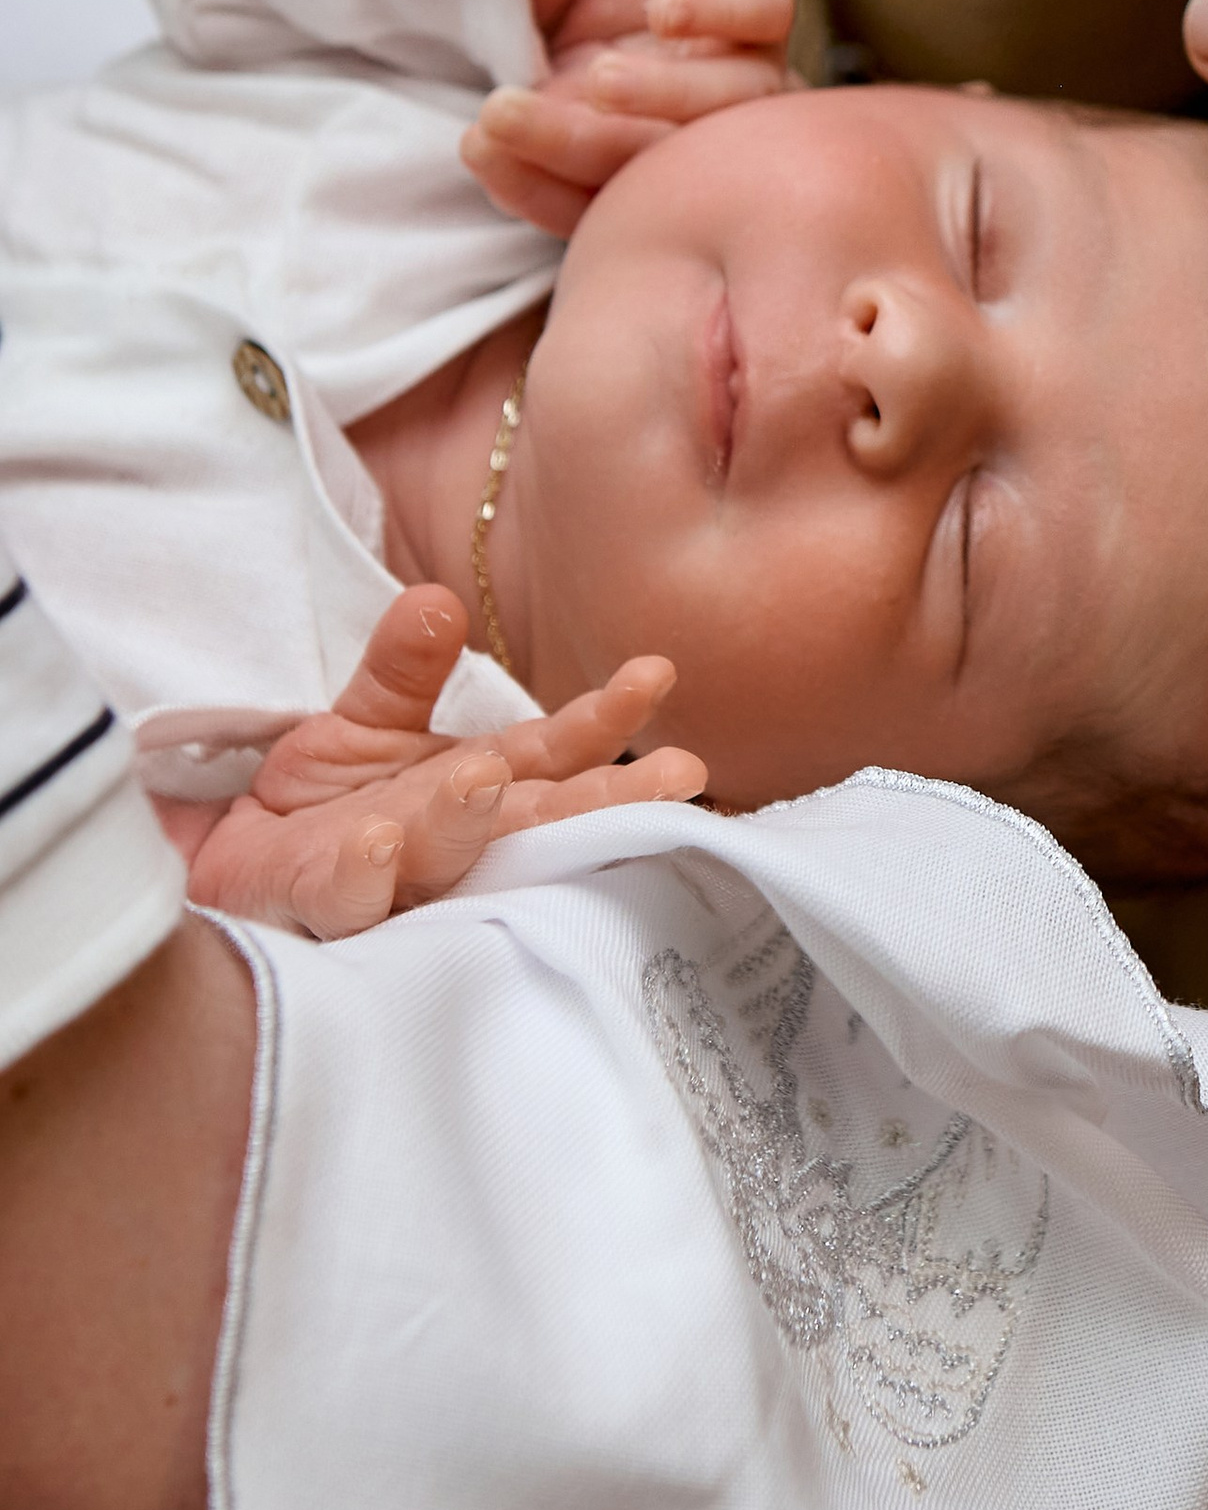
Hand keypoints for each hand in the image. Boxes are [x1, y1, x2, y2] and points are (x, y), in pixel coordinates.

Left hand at [168, 588, 705, 939]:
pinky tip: (374, 842)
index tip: (655, 674)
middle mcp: (450, 843)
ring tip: (483, 777)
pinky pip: (341, 896)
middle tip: (677, 776)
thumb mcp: (365, 720)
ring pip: (442, 859)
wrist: (228, 868)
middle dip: (598, 799)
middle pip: (532, 821)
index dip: (604, 719)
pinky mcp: (317, 909)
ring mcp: (391, 883)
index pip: (550, 753)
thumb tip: (439, 601)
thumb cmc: (323, 804)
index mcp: (477, 789)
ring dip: (466, 821)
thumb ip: (403, 667)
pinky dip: (363, 873)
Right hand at [464, 0, 797, 237]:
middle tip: (506, 116)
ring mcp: (748, 69)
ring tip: (598, 78)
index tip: (481, 154)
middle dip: (580, 143)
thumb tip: (482, 150)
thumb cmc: (559, 58)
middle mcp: (713, 137)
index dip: (545, 192)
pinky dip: (716, 12)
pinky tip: (662, 13)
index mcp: (658, 184)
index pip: (613, 210)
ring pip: (728, 97)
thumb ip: (524, 142)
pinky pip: (762, 11)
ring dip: (659, 91)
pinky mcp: (761, 1)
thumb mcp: (534, 107)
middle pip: (667, 158)